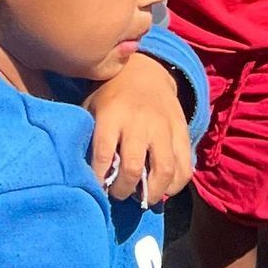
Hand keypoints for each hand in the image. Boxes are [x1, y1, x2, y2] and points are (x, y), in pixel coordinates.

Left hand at [86, 52, 193, 206]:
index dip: (99, 178)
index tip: (97, 189)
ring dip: (153, 193)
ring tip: (143, 196)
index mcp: (112, 114)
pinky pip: (185, 166)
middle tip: (118, 193)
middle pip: (133, 167)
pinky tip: (164, 188)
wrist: (144, 71)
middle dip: (123, 190)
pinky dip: (176, 185)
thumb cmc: (110, 95)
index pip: (104, 153)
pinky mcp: (182, 130)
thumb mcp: (91, 106)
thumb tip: (82, 171)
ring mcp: (163, 127)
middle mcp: (139, 121)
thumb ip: (88, 135)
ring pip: (164, 170)